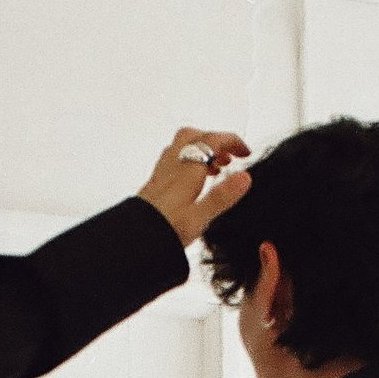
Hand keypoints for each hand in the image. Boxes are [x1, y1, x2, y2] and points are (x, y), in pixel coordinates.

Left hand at [136, 126, 252, 246]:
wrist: (133, 241)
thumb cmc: (162, 232)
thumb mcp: (199, 218)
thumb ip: (222, 196)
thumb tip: (244, 178)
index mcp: (187, 171)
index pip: (212, 140)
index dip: (232, 141)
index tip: (245, 152)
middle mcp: (172, 167)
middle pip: (194, 136)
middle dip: (215, 141)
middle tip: (229, 157)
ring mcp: (161, 174)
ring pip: (181, 146)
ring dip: (201, 150)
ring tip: (215, 168)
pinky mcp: (154, 185)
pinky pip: (172, 161)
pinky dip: (188, 162)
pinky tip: (193, 180)